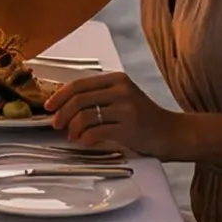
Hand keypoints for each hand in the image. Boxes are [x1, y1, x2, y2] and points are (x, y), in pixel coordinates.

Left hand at [44, 72, 180, 158]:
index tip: (49, 106)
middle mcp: (121, 90)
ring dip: (73, 128)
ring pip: (85, 115)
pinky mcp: (129, 127)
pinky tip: (85, 141)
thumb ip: (99, 97)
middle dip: (61, 113)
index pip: (79, 83)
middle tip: (56, 124)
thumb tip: (65, 104)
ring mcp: (126, 108)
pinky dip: (85, 138)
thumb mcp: (123, 98)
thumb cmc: (144, 118)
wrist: (172, 133)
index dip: (59, 95)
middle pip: (78, 99)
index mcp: (117, 80)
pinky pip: (96, 131)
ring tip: (73, 136)